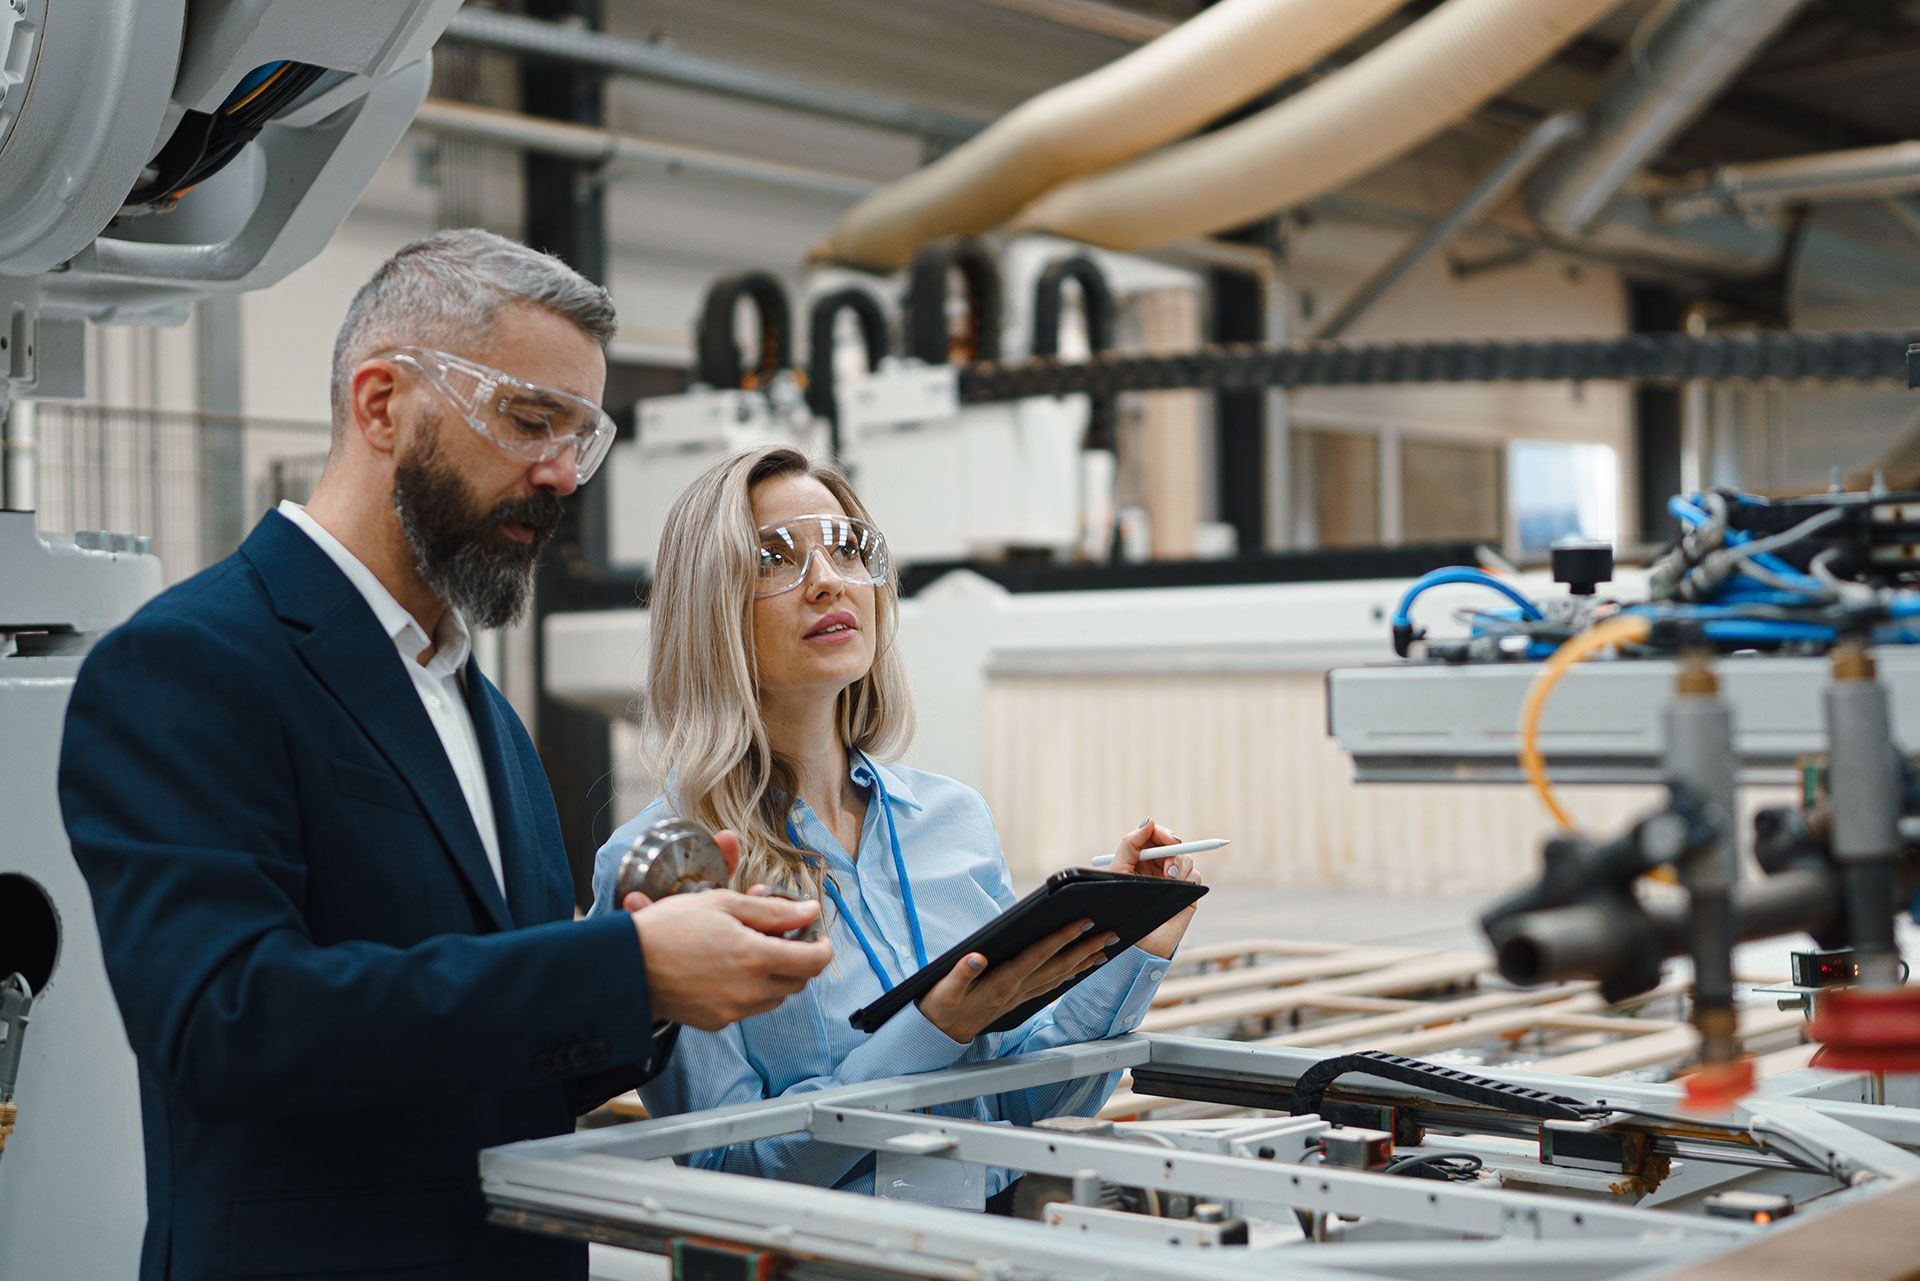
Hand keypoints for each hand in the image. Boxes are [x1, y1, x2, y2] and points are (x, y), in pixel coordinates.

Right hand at [628, 889, 831, 1031]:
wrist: (627, 965)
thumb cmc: (670, 928)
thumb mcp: (724, 904)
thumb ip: (773, 910)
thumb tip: (809, 911)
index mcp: (756, 957)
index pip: (814, 961)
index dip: (822, 946)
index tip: (816, 934)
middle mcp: (750, 991)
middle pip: (798, 980)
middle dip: (797, 957)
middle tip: (778, 934)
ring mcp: (734, 1011)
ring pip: (776, 996)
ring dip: (774, 974)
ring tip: (748, 948)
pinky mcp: (718, 1022)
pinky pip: (749, 1007)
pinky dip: (750, 989)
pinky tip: (727, 968)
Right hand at [917, 918, 1117, 1042]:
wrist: (939, 1035)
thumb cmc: (940, 1007)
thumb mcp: (944, 989)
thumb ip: (960, 972)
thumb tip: (976, 957)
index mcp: (1002, 983)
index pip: (1039, 955)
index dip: (1062, 938)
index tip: (1084, 922)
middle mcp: (1017, 991)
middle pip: (1058, 966)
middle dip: (1085, 949)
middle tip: (1110, 933)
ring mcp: (1020, 997)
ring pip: (1059, 977)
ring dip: (1083, 962)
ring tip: (1104, 949)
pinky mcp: (1018, 1001)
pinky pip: (1051, 986)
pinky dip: (1069, 975)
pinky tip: (1078, 968)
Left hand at [1100, 818, 1202, 958]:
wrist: (1137, 942)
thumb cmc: (1121, 910)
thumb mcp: (1119, 872)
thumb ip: (1131, 845)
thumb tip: (1149, 820)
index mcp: (1138, 860)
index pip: (1153, 835)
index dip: (1161, 832)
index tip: (1165, 836)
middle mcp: (1156, 867)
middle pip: (1173, 843)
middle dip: (1173, 848)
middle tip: (1170, 860)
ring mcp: (1172, 880)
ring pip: (1185, 858)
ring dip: (1179, 865)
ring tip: (1169, 881)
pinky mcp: (1186, 892)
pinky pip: (1194, 875)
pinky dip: (1188, 879)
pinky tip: (1178, 890)